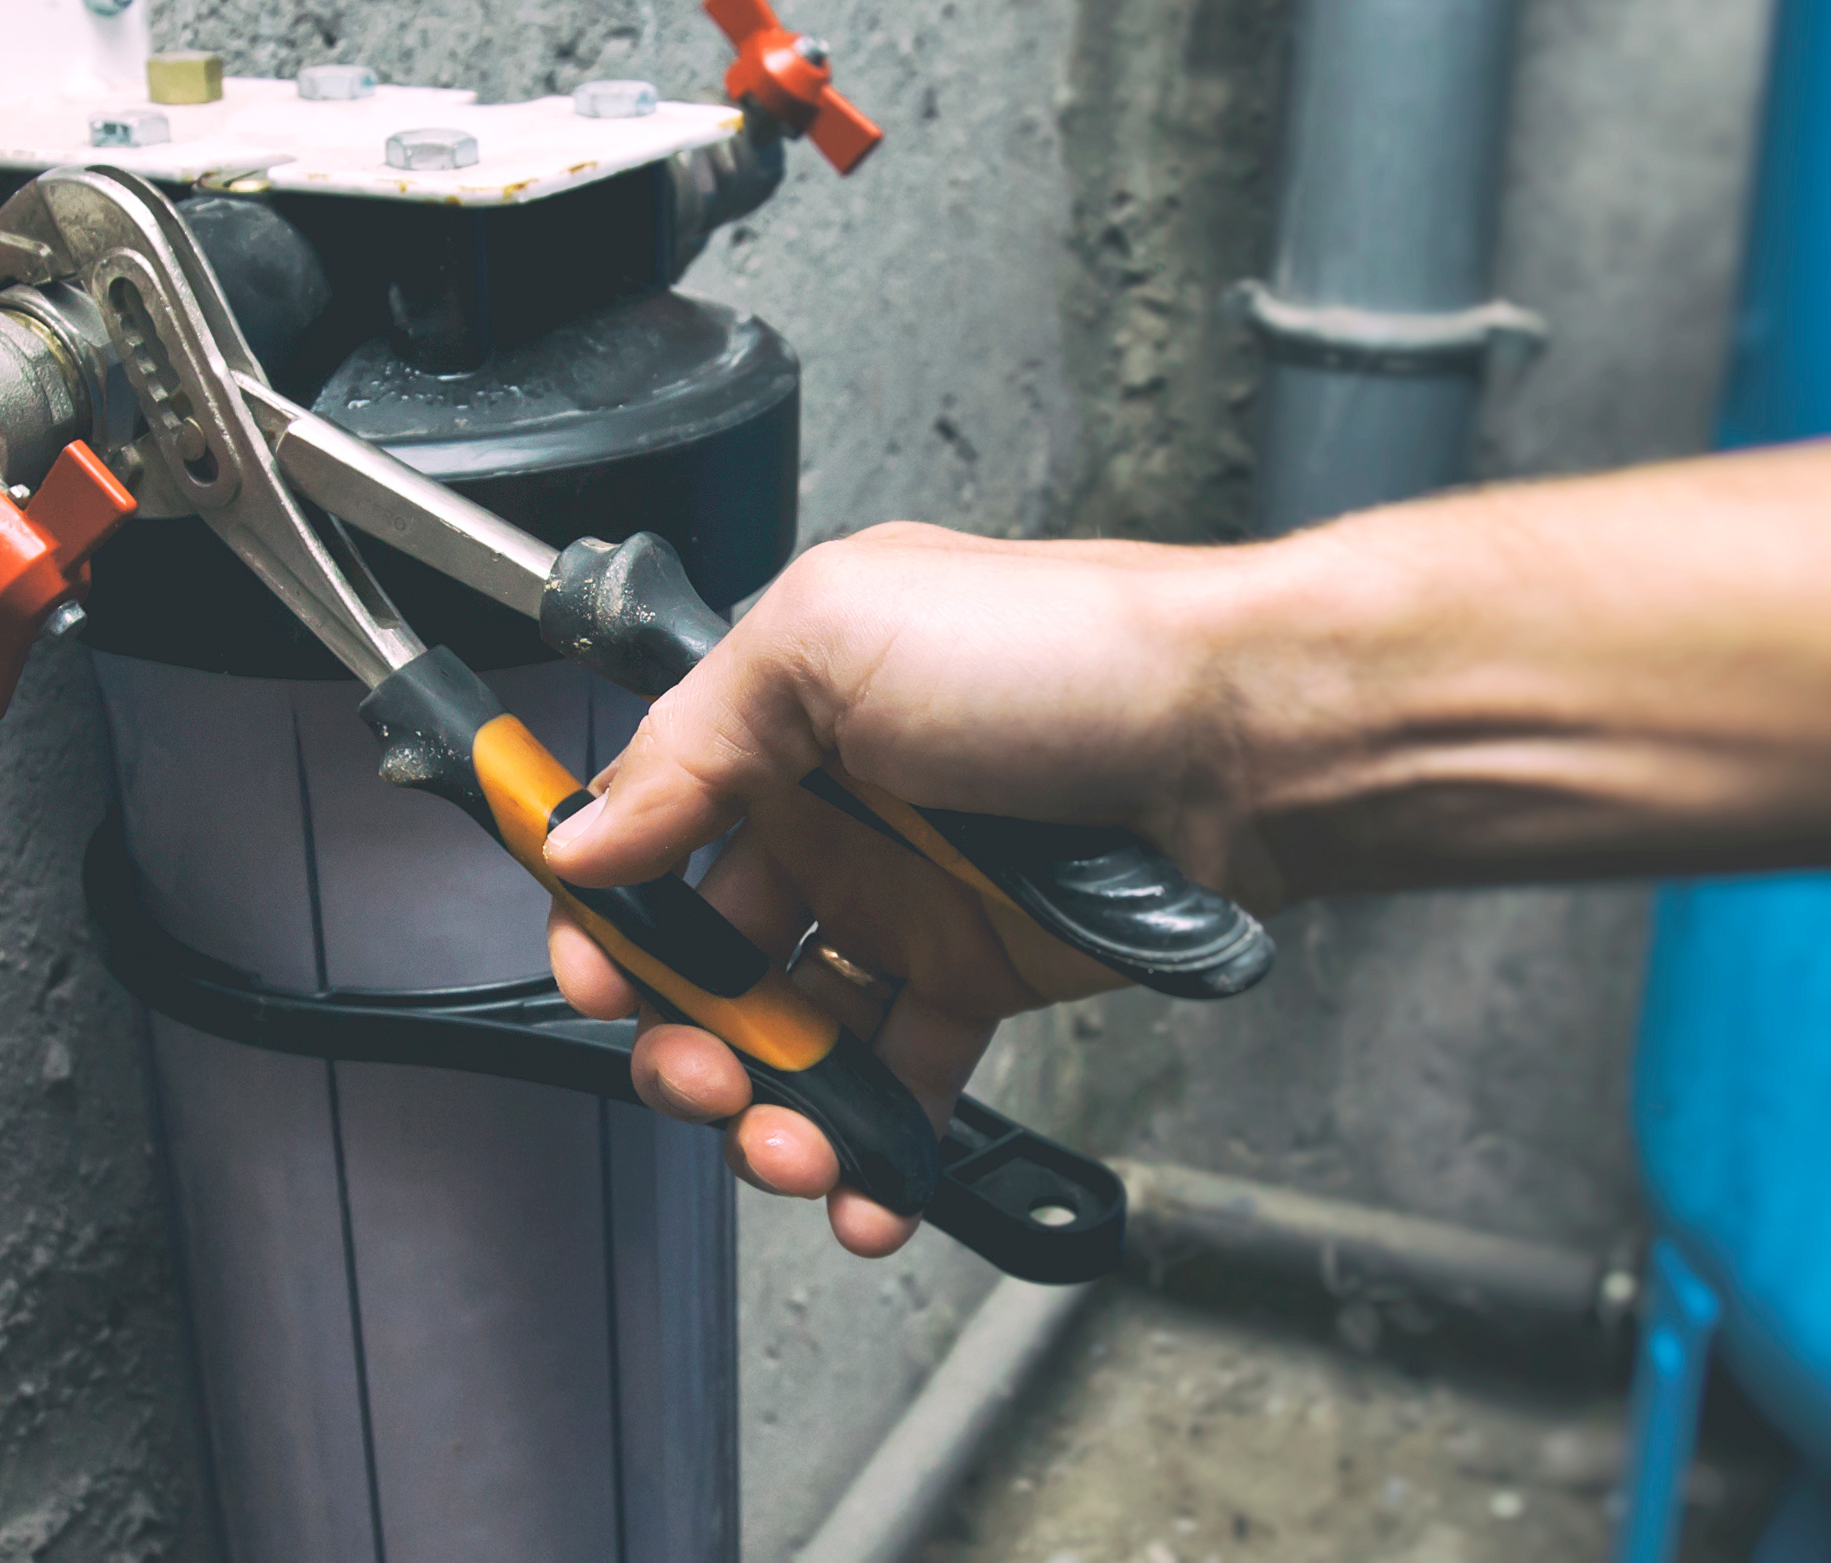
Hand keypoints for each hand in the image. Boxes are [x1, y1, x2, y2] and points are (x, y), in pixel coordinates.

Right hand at [540, 522, 1260, 1254]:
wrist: (1245, 735)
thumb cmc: (1063, 651)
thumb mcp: (832, 640)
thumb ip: (692, 740)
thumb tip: (585, 838)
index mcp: (774, 723)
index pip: (643, 834)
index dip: (606, 918)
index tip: (601, 981)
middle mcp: (826, 817)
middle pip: (704, 961)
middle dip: (684, 1040)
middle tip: (706, 1078)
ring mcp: (898, 904)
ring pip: (792, 1038)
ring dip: (771, 1113)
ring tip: (798, 1148)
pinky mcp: (974, 977)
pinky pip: (899, 1086)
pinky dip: (876, 1155)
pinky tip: (870, 1190)